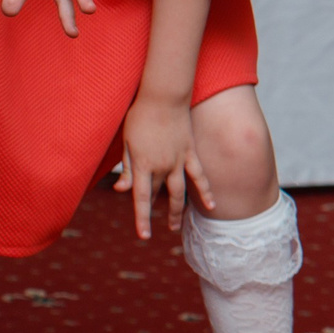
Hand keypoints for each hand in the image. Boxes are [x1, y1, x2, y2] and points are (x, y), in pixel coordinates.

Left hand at [115, 89, 213, 240]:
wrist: (163, 96)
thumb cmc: (140, 116)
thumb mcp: (127, 142)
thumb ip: (127, 168)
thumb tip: (122, 190)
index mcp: (143, 164)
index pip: (142, 198)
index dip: (142, 219)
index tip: (144, 236)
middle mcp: (162, 166)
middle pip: (161, 196)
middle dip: (161, 216)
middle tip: (162, 232)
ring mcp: (179, 160)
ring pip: (181, 191)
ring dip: (179, 210)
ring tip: (177, 226)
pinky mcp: (190, 152)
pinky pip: (199, 175)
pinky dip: (206, 191)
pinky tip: (212, 205)